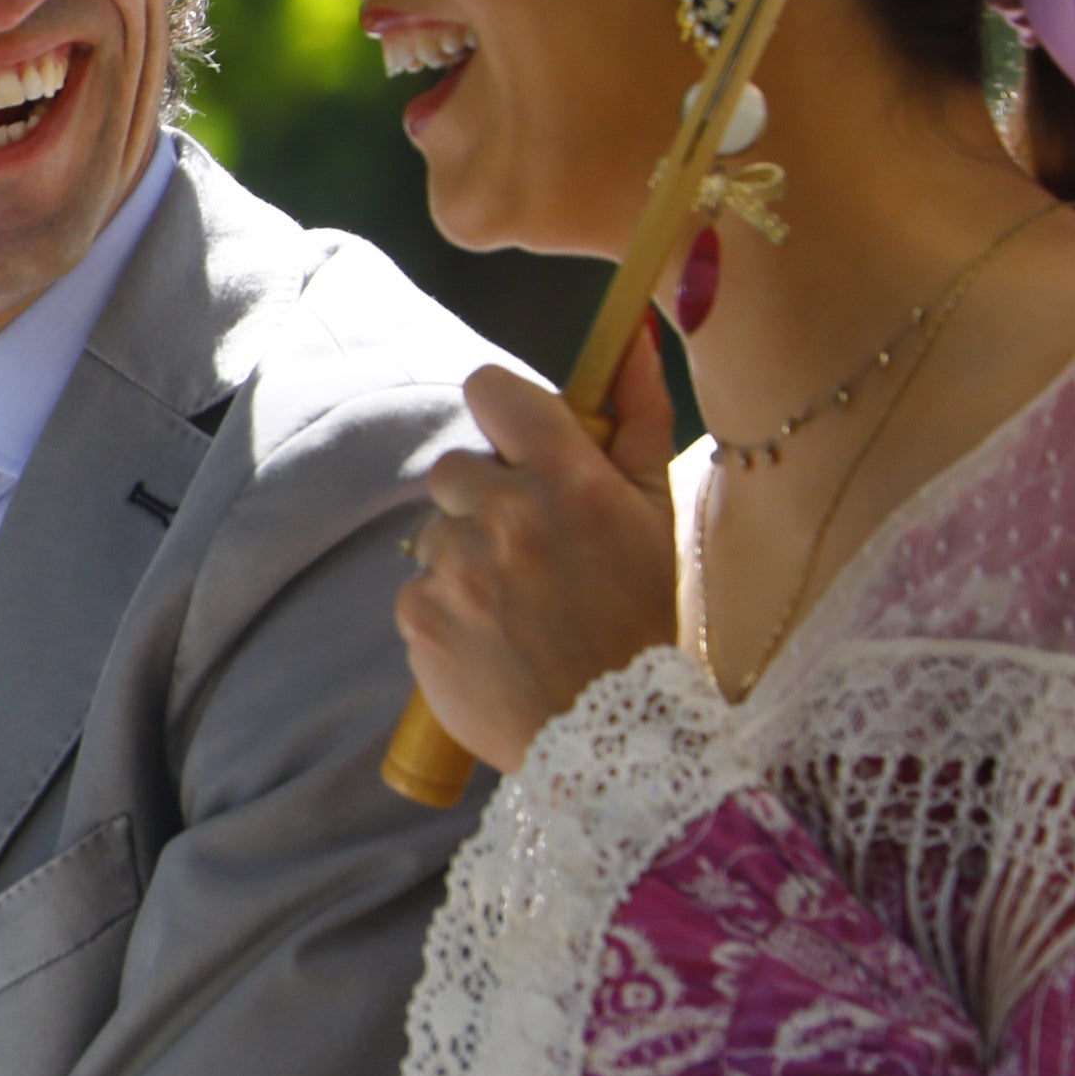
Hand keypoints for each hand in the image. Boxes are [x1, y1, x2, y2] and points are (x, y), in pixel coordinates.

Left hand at [398, 322, 679, 771]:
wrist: (613, 738)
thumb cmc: (639, 617)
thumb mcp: (656, 513)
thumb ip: (639, 418)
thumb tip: (632, 338)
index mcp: (568, 479)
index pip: (492, 390)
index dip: (501, 412)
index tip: (519, 445)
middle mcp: (506, 515)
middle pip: (456, 467)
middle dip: (486, 500)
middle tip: (533, 552)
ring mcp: (457, 568)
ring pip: (436, 532)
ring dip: (466, 558)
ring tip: (518, 607)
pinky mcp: (419, 616)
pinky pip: (418, 588)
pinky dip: (446, 610)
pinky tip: (491, 639)